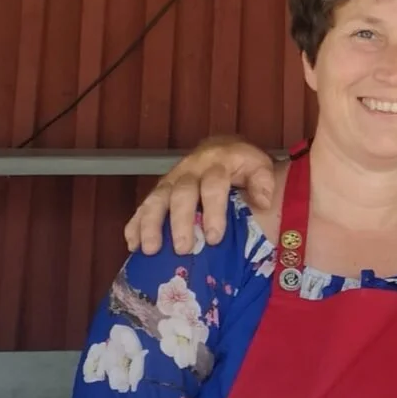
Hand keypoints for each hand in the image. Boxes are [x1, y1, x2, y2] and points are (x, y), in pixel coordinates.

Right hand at [125, 137, 276, 254]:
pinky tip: (132, 244)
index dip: (213, 211)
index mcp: (216, 164)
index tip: (215, 237)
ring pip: (156, 199)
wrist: (220, 148)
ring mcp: (170, 180)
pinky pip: (142, 206)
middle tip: (182, 248)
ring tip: (150, 249)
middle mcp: (190, 170)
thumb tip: (264, 202)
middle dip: (180, 222)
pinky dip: (135, 224)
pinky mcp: (159, 190)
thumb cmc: (240, 164)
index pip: (214, 185)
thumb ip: (262, 181)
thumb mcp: (257, 165)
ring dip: (150, 225)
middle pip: (181, 194)